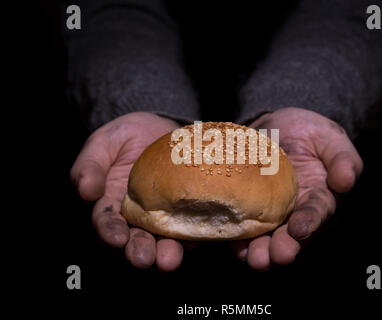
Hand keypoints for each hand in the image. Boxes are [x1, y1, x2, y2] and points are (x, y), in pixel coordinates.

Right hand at [71, 112, 184, 270]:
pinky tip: (196, 240)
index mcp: (112, 205)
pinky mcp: (190, 212)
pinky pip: (193, 229)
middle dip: (139, 251)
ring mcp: (166, 217)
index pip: (107, 223)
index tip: (116, 236)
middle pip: (136, 240)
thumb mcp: (103, 143)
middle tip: (144, 258)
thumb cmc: (126, 136)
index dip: (110, 231)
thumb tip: (85, 191)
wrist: (163, 126)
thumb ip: (90, 165)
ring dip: (166, 253)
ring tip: (169, 260)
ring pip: (165, 241)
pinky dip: (195, 237)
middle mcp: (138, 218)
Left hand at [231, 107, 362, 270]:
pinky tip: (229, 243)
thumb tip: (346, 181)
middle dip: (283, 248)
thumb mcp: (330, 138)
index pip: (315, 213)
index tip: (300, 228)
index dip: (309, 222)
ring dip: (258, 250)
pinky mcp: (242, 207)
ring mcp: (266, 213)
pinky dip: (233, 237)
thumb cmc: (309, 133)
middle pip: (289, 236)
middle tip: (276, 256)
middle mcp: (292, 212)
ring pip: (264, 238)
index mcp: (316, 199)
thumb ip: (342, 158)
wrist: (274, 124)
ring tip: (254, 258)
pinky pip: (238, 226)